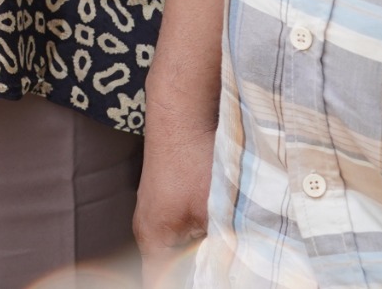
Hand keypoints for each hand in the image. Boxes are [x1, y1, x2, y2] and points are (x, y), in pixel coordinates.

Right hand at [134, 100, 213, 286]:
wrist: (180, 110)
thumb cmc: (192, 162)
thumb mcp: (214, 215)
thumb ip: (219, 251)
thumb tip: (233, 270)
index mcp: (152, 241)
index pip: (160, 284)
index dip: (183, 286)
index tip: (212, 281)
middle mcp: (148, 228)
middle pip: (170, 268)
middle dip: (196, 273)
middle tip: (228, 271)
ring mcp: (156, 209)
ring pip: (180, 246)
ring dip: (201, 252)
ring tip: (230, 253)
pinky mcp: (167, 194)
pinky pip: (183, 226)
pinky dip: (202, 232)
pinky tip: (225, 225)